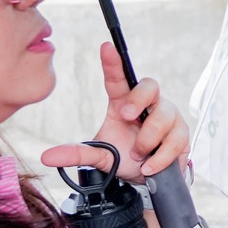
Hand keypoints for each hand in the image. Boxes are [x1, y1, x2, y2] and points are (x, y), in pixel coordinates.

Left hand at [42, 43, 189, 180]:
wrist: (148, 181)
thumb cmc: (125, 157)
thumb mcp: (100, 156)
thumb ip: (76, 154)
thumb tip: (46, 157)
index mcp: (124, 103)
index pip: (119, 79)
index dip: (113, 63)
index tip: (106, 47)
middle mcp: (149, 105)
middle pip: (149, 86)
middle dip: (138, 99)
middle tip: (127, 116)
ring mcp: (168, 117)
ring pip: (163, 117)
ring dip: (147, 140)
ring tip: (138, 155)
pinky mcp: (181, 134)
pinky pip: (175, 140)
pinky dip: (159, 158)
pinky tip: (150, 167)